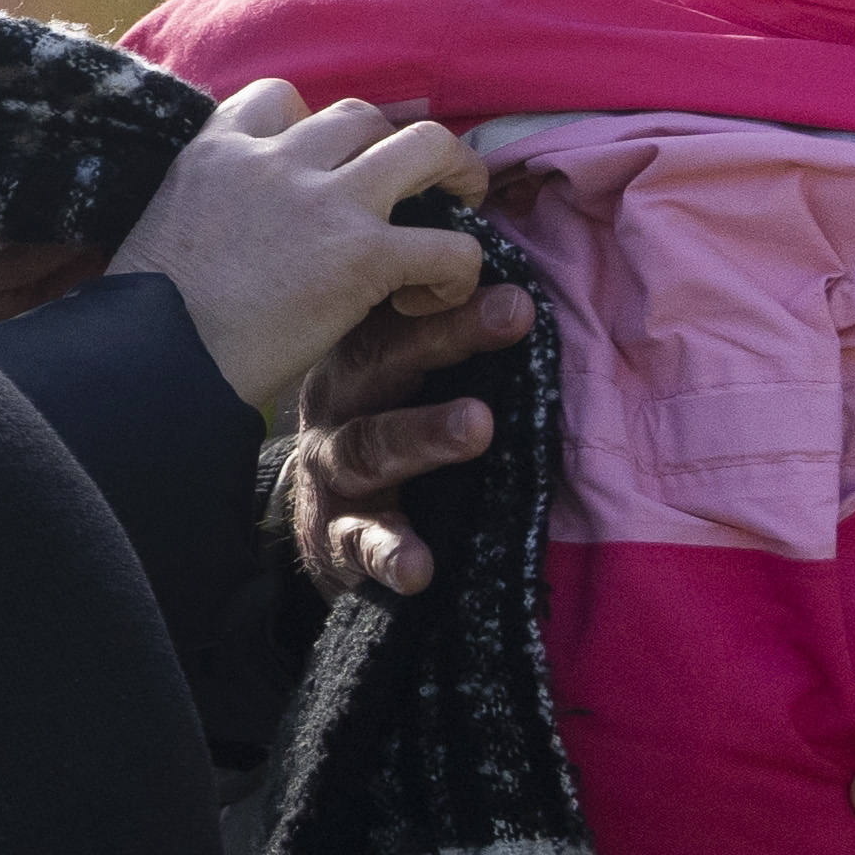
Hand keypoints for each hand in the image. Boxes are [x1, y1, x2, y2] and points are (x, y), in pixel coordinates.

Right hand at [109, 78, 491, 418]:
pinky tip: (434, 298)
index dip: (313, 127)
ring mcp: (323, 201)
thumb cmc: (138, 320)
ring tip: (462, 207)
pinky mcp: (362, 256)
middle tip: (414, 183)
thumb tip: (223, 231)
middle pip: (362, 115)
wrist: (145, 363)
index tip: (322, 167)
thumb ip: (201, 206)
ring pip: (427, 146)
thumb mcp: (156, 228)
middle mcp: (274, 160)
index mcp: (215, 151)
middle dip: (393, 145)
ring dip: (455, 172)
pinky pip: (448, 244)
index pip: (280, 98)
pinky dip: (457, 269)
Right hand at [277, 279, 531, 595]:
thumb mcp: (406, 385)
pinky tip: (418, 567)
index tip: (516, 287)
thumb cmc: (388, 436)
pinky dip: (389, 552)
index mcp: (362, 361)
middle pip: (382, 361)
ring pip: (368, 448)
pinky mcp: (334, 536)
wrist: (324, 531)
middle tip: (516, 314)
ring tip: (478, 426)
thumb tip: (530, 297)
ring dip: (423, 434)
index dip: (452, 294)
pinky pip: (360, 542)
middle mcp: (339, 406)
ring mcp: (330, 472)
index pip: (400, 313)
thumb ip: (449, 346)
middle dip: (448, 335)